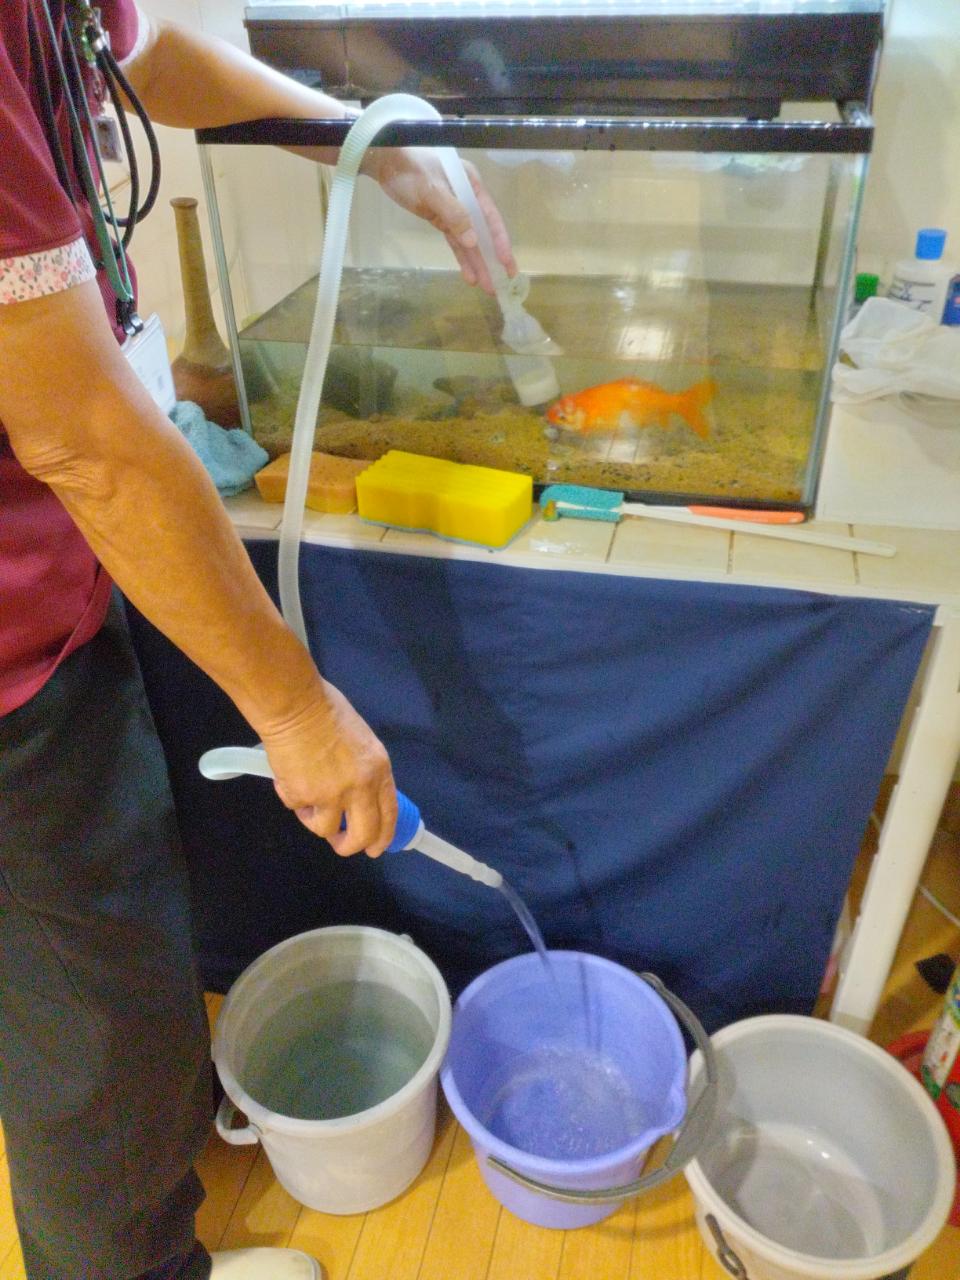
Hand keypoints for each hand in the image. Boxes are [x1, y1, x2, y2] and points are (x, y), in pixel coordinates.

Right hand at [258, 679, 397, 856]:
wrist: (294, 705)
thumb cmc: (326, 710)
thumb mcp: (360, 740)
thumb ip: (363, 768)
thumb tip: (358, 792)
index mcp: (378, 769)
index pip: (388, 813)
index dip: (383, 836)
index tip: (375, 847)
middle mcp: (360, 786)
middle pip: (362, 834)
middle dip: (350, 845)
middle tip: (339, 842)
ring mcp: (331, 794)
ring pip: (324, 828)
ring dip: (313, 818)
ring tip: (305, 796)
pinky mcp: (302, 796)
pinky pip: (296, 808)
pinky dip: (291, 798)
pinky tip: (289, 776)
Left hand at [366, 147, 516, 293]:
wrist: (386, 162)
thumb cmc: (411, 169)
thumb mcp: (433, 189)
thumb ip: (454, 214)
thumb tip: (473, 241)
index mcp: (471, 185)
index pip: (489, 217)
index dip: (498, 240)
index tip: (505, 261)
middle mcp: (467, 199)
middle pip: (483, 232)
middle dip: (492, 258)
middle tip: (504, 282)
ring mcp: (454, 211)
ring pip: (469, 241)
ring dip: (477, 263)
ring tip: (487, 287)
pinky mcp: (440, 219)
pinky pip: (454, 242)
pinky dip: (461, 258)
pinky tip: (469, 275)